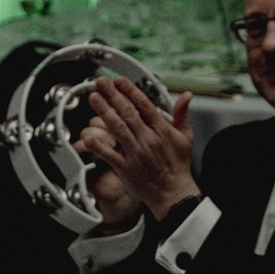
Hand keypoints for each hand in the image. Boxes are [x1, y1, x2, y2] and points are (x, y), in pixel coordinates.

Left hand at [82, 79, 197, 220]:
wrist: (173, 193)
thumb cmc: (179, 166)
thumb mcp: (186, 137)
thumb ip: (182, 114)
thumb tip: (186, 95)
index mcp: (161, 130)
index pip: (144, 105)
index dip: (130, 91)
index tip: (119, 80)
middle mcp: (148, 139)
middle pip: (127, 112)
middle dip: (113, 95)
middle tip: (101, 82)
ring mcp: (136, 153)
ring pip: (117, 128)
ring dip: (104, 112)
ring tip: (93, 99)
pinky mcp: (126, 168)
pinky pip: (110, 155)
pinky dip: (99, 146)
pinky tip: (88, 137)